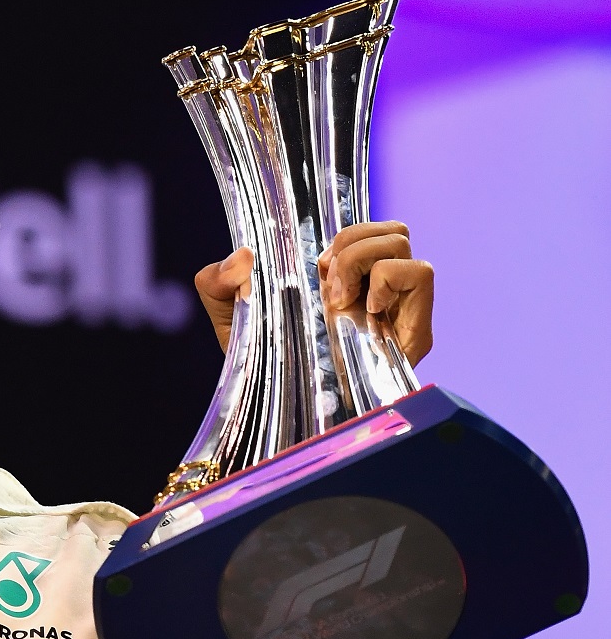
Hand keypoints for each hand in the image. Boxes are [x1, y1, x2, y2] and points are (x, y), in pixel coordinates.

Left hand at [195, 221, 434, 366]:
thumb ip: (217, 280)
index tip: (314, 264)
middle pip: (388, 229)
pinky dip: (389, 279)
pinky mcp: (414, 332)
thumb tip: (242, 257)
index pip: (364, 228)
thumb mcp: (227, 314)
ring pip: (402, 243)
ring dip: (362, 259)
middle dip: (350, 243)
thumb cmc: (259, 361)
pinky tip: (362, 311)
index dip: (340, 234)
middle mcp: (373, 289)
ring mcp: (396, 308)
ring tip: (338, 299)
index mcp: (341, 277)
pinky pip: (421, 274)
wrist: (276, 409)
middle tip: (326, 283)